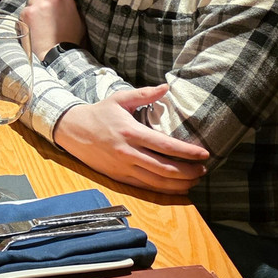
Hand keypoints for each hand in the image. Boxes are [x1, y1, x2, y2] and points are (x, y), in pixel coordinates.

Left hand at [20, 0, 84, 58]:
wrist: (57, 52)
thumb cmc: (69, 39)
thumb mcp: (78, 19)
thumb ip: (70, 6)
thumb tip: (64, 2)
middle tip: (42, 10)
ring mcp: (37, 5)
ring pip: (31, 1)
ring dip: (33, 9)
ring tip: (38, 22)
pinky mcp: (27, 14)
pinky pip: (23, 11)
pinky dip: (26, 18)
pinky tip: (32, 27)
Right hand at [52, 84, 209, 193]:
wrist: (73, 130)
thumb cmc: (99, 113)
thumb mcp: (120, 99)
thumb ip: (144, 94)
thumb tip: (166, 87)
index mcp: (131, 132)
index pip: (165, 146)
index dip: (187, 152)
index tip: (204, 154)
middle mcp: (128, 152)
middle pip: (165, 168)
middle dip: (188, 172)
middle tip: (203, 170)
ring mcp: (123, 167)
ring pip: (156, 182)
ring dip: (179, 184)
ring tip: (194, 180)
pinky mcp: (118, 177)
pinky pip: (145, 187)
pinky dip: (163, 190)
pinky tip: (176, 188)